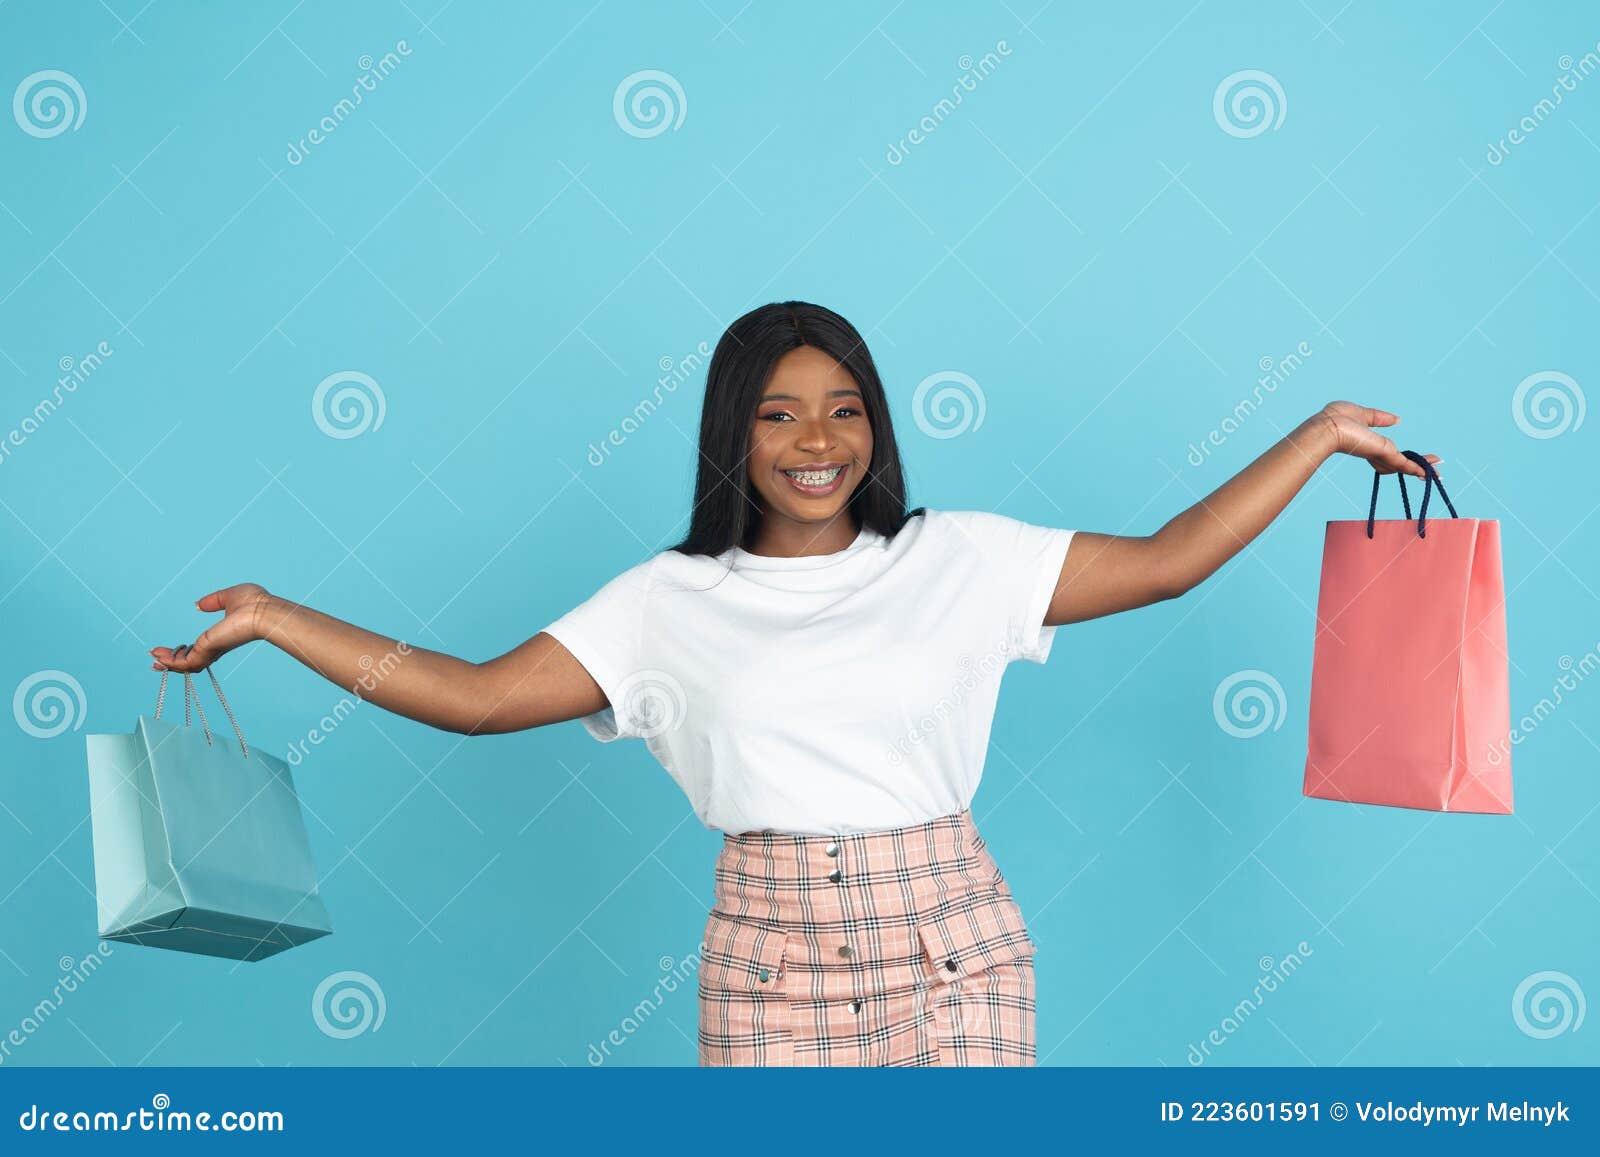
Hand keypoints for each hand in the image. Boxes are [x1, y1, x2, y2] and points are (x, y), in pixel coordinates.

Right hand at [149, 583, 273, 672]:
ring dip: (168, 663)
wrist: (264, 611)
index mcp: (221, 636)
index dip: (183, 651)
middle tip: (155, 660)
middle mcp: (216, 647)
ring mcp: (212, 650)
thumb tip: (199, 604)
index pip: (199, 649)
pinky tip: (159, 659)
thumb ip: (213, 601)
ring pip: (186, 665)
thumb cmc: (255, 603)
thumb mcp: (229, 597)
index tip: (168, 649)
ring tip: (153, 660)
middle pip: (190, 661)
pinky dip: (171, 663)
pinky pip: (185, 663)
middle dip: (171, 661)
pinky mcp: (208, 650)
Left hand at [1314, 401, 1439, 477]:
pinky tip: (1429, 474)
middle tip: (1432, 472)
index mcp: (1367, 443)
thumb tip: (1397, 419)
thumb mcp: (1363, 414)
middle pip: (1397, 464)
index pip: (1386, 453)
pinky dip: (1418, 469)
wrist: (1329, 427)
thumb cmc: (1337, 418)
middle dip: (1415, 467)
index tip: (1413, 459)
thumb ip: (1380, 418)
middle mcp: (1374, 452)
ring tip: (1438, 474)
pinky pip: (1405, 465)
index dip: (1399, 457)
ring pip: (1404, 466)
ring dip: (1423, 468)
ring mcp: (1379, 455)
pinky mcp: (1384, 455)